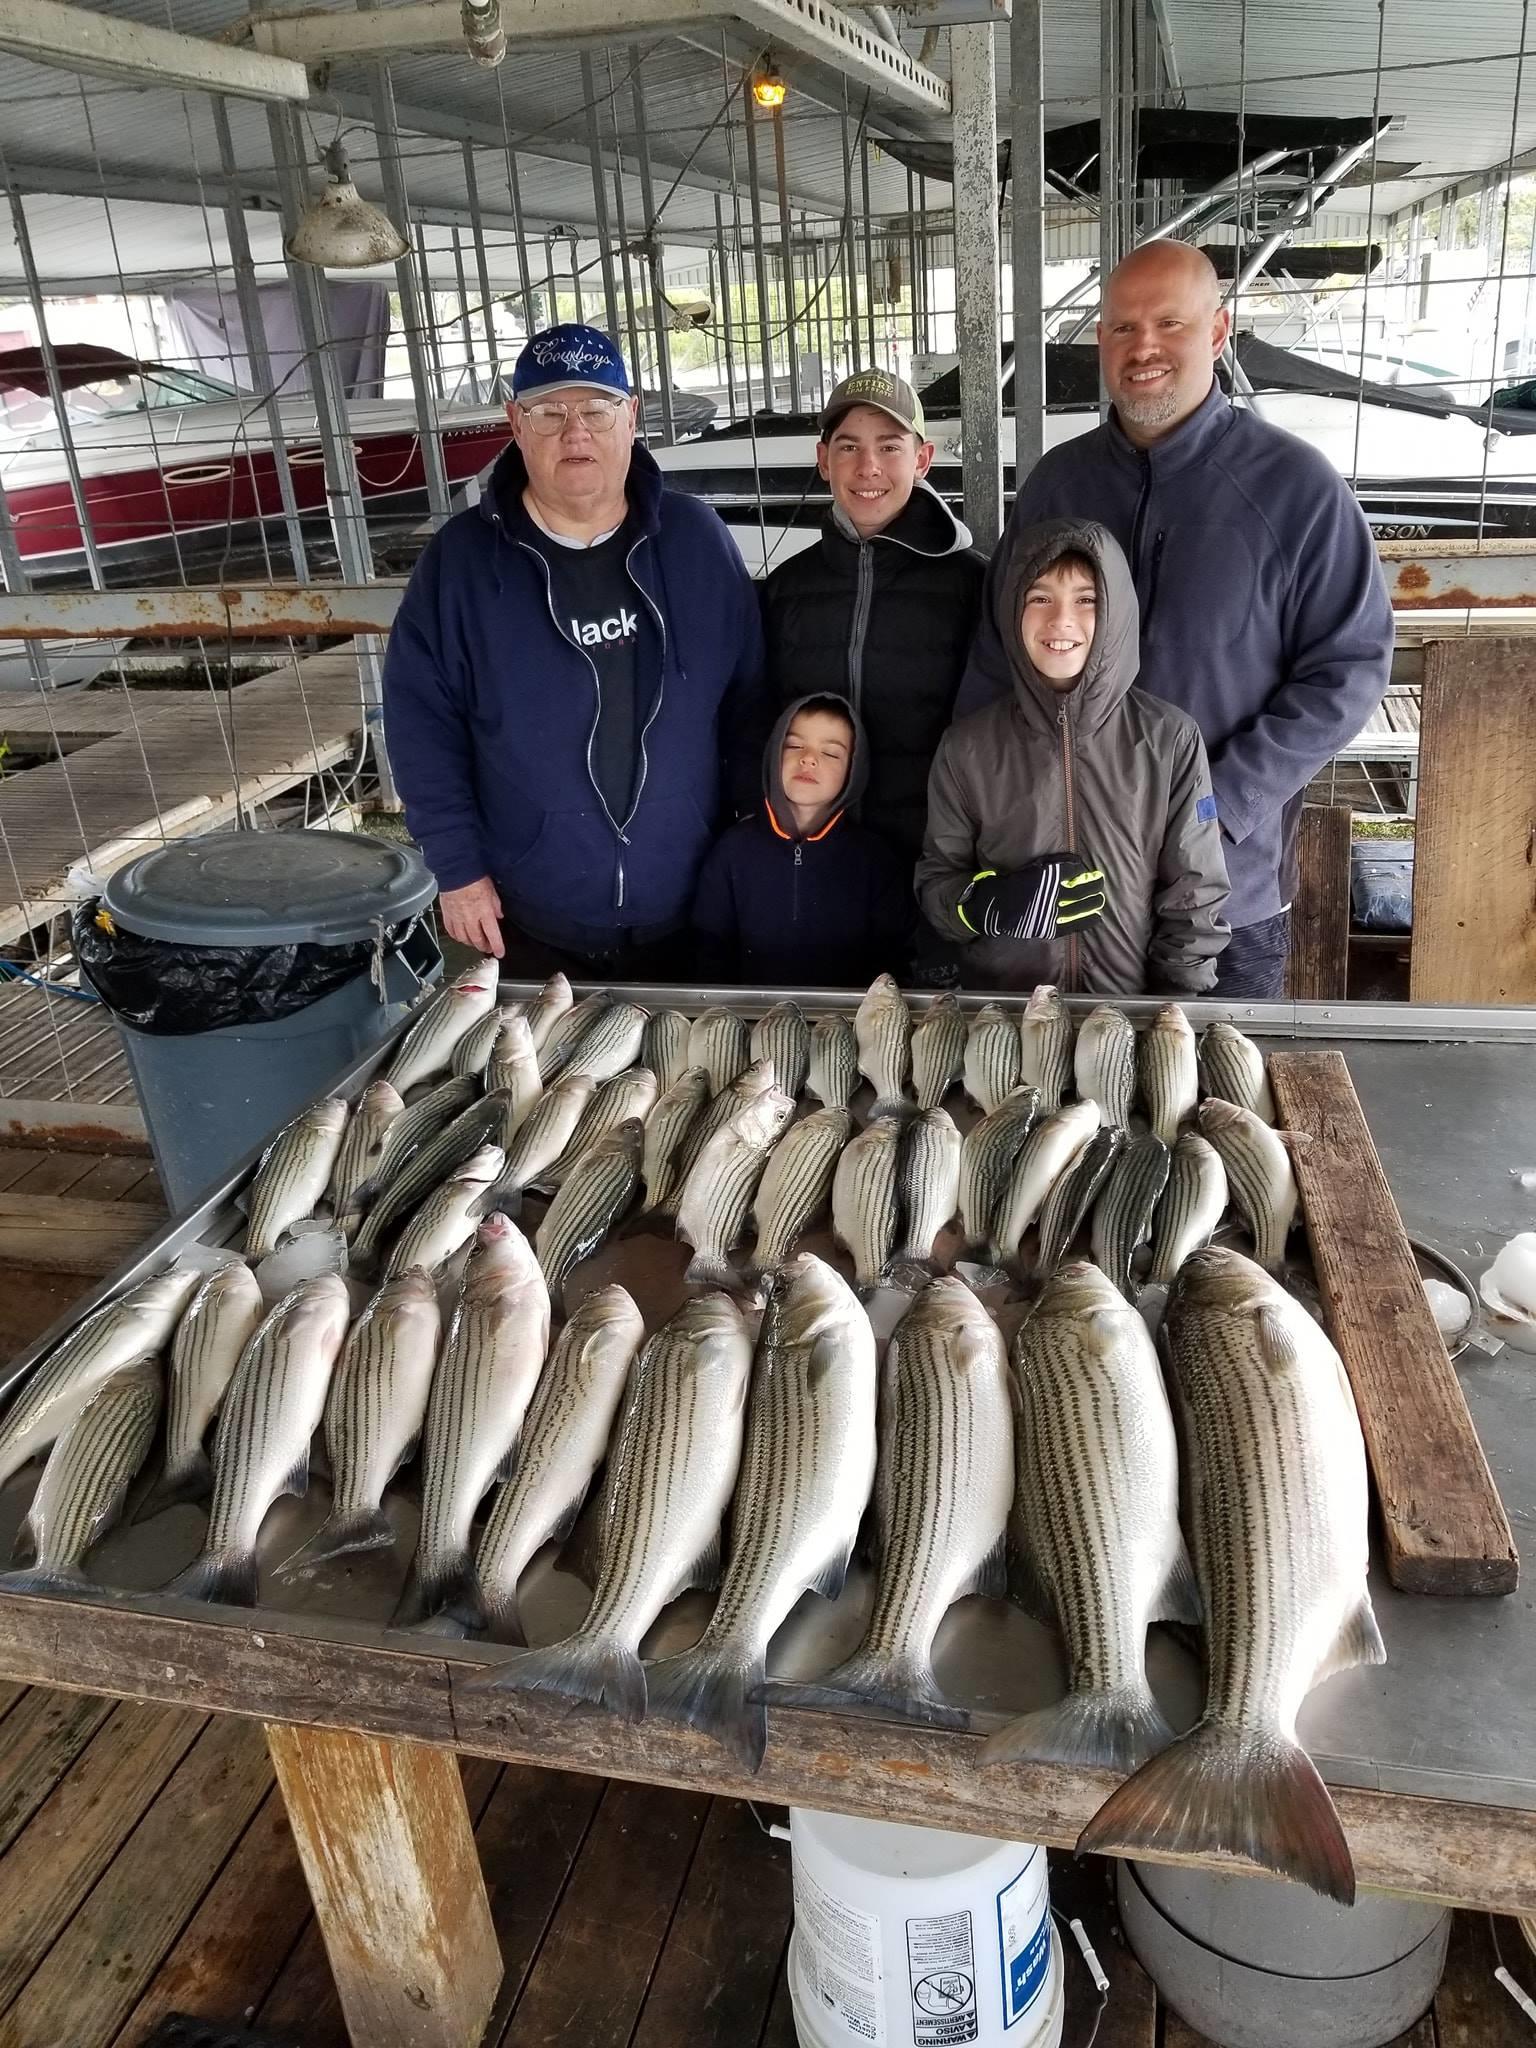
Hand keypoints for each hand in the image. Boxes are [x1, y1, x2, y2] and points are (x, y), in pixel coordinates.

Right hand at [438, 877, 503, 957]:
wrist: (455, 870)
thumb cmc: (473, 877)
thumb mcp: (492, 890)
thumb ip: (496, 905)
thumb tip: (499, 914)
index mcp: (484, 912)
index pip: (493, 935)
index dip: (497, 947)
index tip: (500, 953)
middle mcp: (470, 918)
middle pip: (477, 940)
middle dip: (484, 947)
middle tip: (488, 948)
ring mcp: (457, 918)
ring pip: (463, 938)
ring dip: (471, 943)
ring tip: (475, 943)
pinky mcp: (447, 915)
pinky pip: (451, 931)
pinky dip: (457, 936)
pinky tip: (460, 936)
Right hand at [958, 853, 1105, 941]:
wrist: (995, 908)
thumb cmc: (1011, 885)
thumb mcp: (1031, 870)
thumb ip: (1051, 866)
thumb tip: (1074, 863)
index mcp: (1047, 878)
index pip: (1072, 872)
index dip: (1083, 872)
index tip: (1091, 872)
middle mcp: (1053, 894)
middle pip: (1081, 889)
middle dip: (1093, 885)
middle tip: (1100, 883)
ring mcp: (1053, 913)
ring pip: (1080, 907)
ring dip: (1093, 902)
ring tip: (1100, 900)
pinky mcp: (1051, 928)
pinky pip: (1074, 924)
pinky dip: (1087, 920)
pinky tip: (1096, 918)